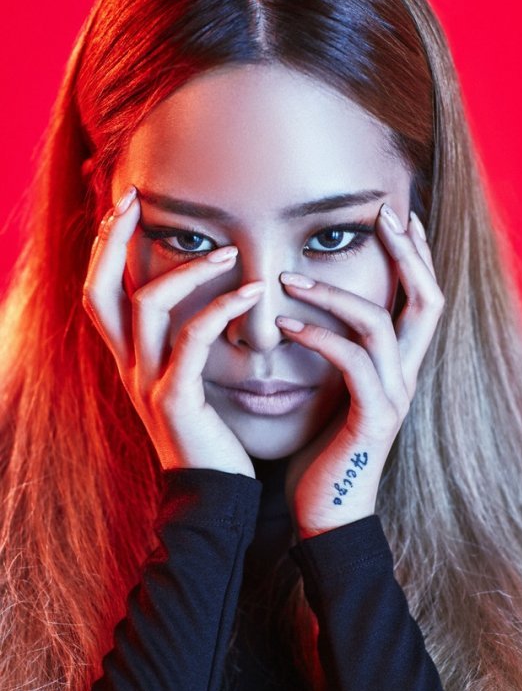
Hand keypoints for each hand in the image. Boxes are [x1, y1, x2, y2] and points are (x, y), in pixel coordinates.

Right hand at [82, 185, 262, 477]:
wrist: (213, 491)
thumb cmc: (207, 432)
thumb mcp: (184, 381)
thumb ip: (180, 342)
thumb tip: (196, 300)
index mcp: (128, 360)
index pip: (99, 291)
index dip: (105, 248)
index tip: (128, 206)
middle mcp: (127, 367)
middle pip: (100, 290)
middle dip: (115, 240)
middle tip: (139, 199)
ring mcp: (147, 383)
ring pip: (146, 306)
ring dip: (187, 269)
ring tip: (229, 253)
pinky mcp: (176, 399)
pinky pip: (192, 340)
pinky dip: (221, 309)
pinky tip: (252, 294)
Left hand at [277, 204, 444, 538]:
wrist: (326, 512)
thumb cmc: (322, 450)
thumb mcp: (333, 392)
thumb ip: (336, 354)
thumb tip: (314, 317)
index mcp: (399, 367)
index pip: (421, 300)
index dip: (417, 256)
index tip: (398, 218)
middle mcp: (406, 377)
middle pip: (426, 299)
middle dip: (407, 252)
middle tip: (383, 213)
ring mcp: (394, 397)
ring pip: (380, 325)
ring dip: (335, 293)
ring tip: (290, 278)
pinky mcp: (372, 419)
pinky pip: (351, 363)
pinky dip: (319, 337)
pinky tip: (287, 325)